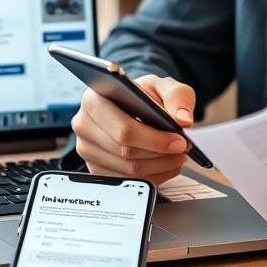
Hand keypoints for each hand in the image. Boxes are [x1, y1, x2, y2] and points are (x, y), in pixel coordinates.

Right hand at [71, 74, 195, 184]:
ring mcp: (87, 149)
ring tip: (177, 155)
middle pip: (126, 152)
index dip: (154, 139)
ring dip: (159, 166)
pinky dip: (152, 176)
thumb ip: (177, 97)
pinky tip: (165, 164)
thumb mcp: (163, 86)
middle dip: (161, 154)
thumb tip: (183, 120)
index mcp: (94, 99)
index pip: (123, 129)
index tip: (179, 141)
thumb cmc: (142, 94)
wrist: (131, 102)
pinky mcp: (95, 168)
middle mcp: (84, 125)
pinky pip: (127, 181)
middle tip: (183, 149)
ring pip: (128, 170)